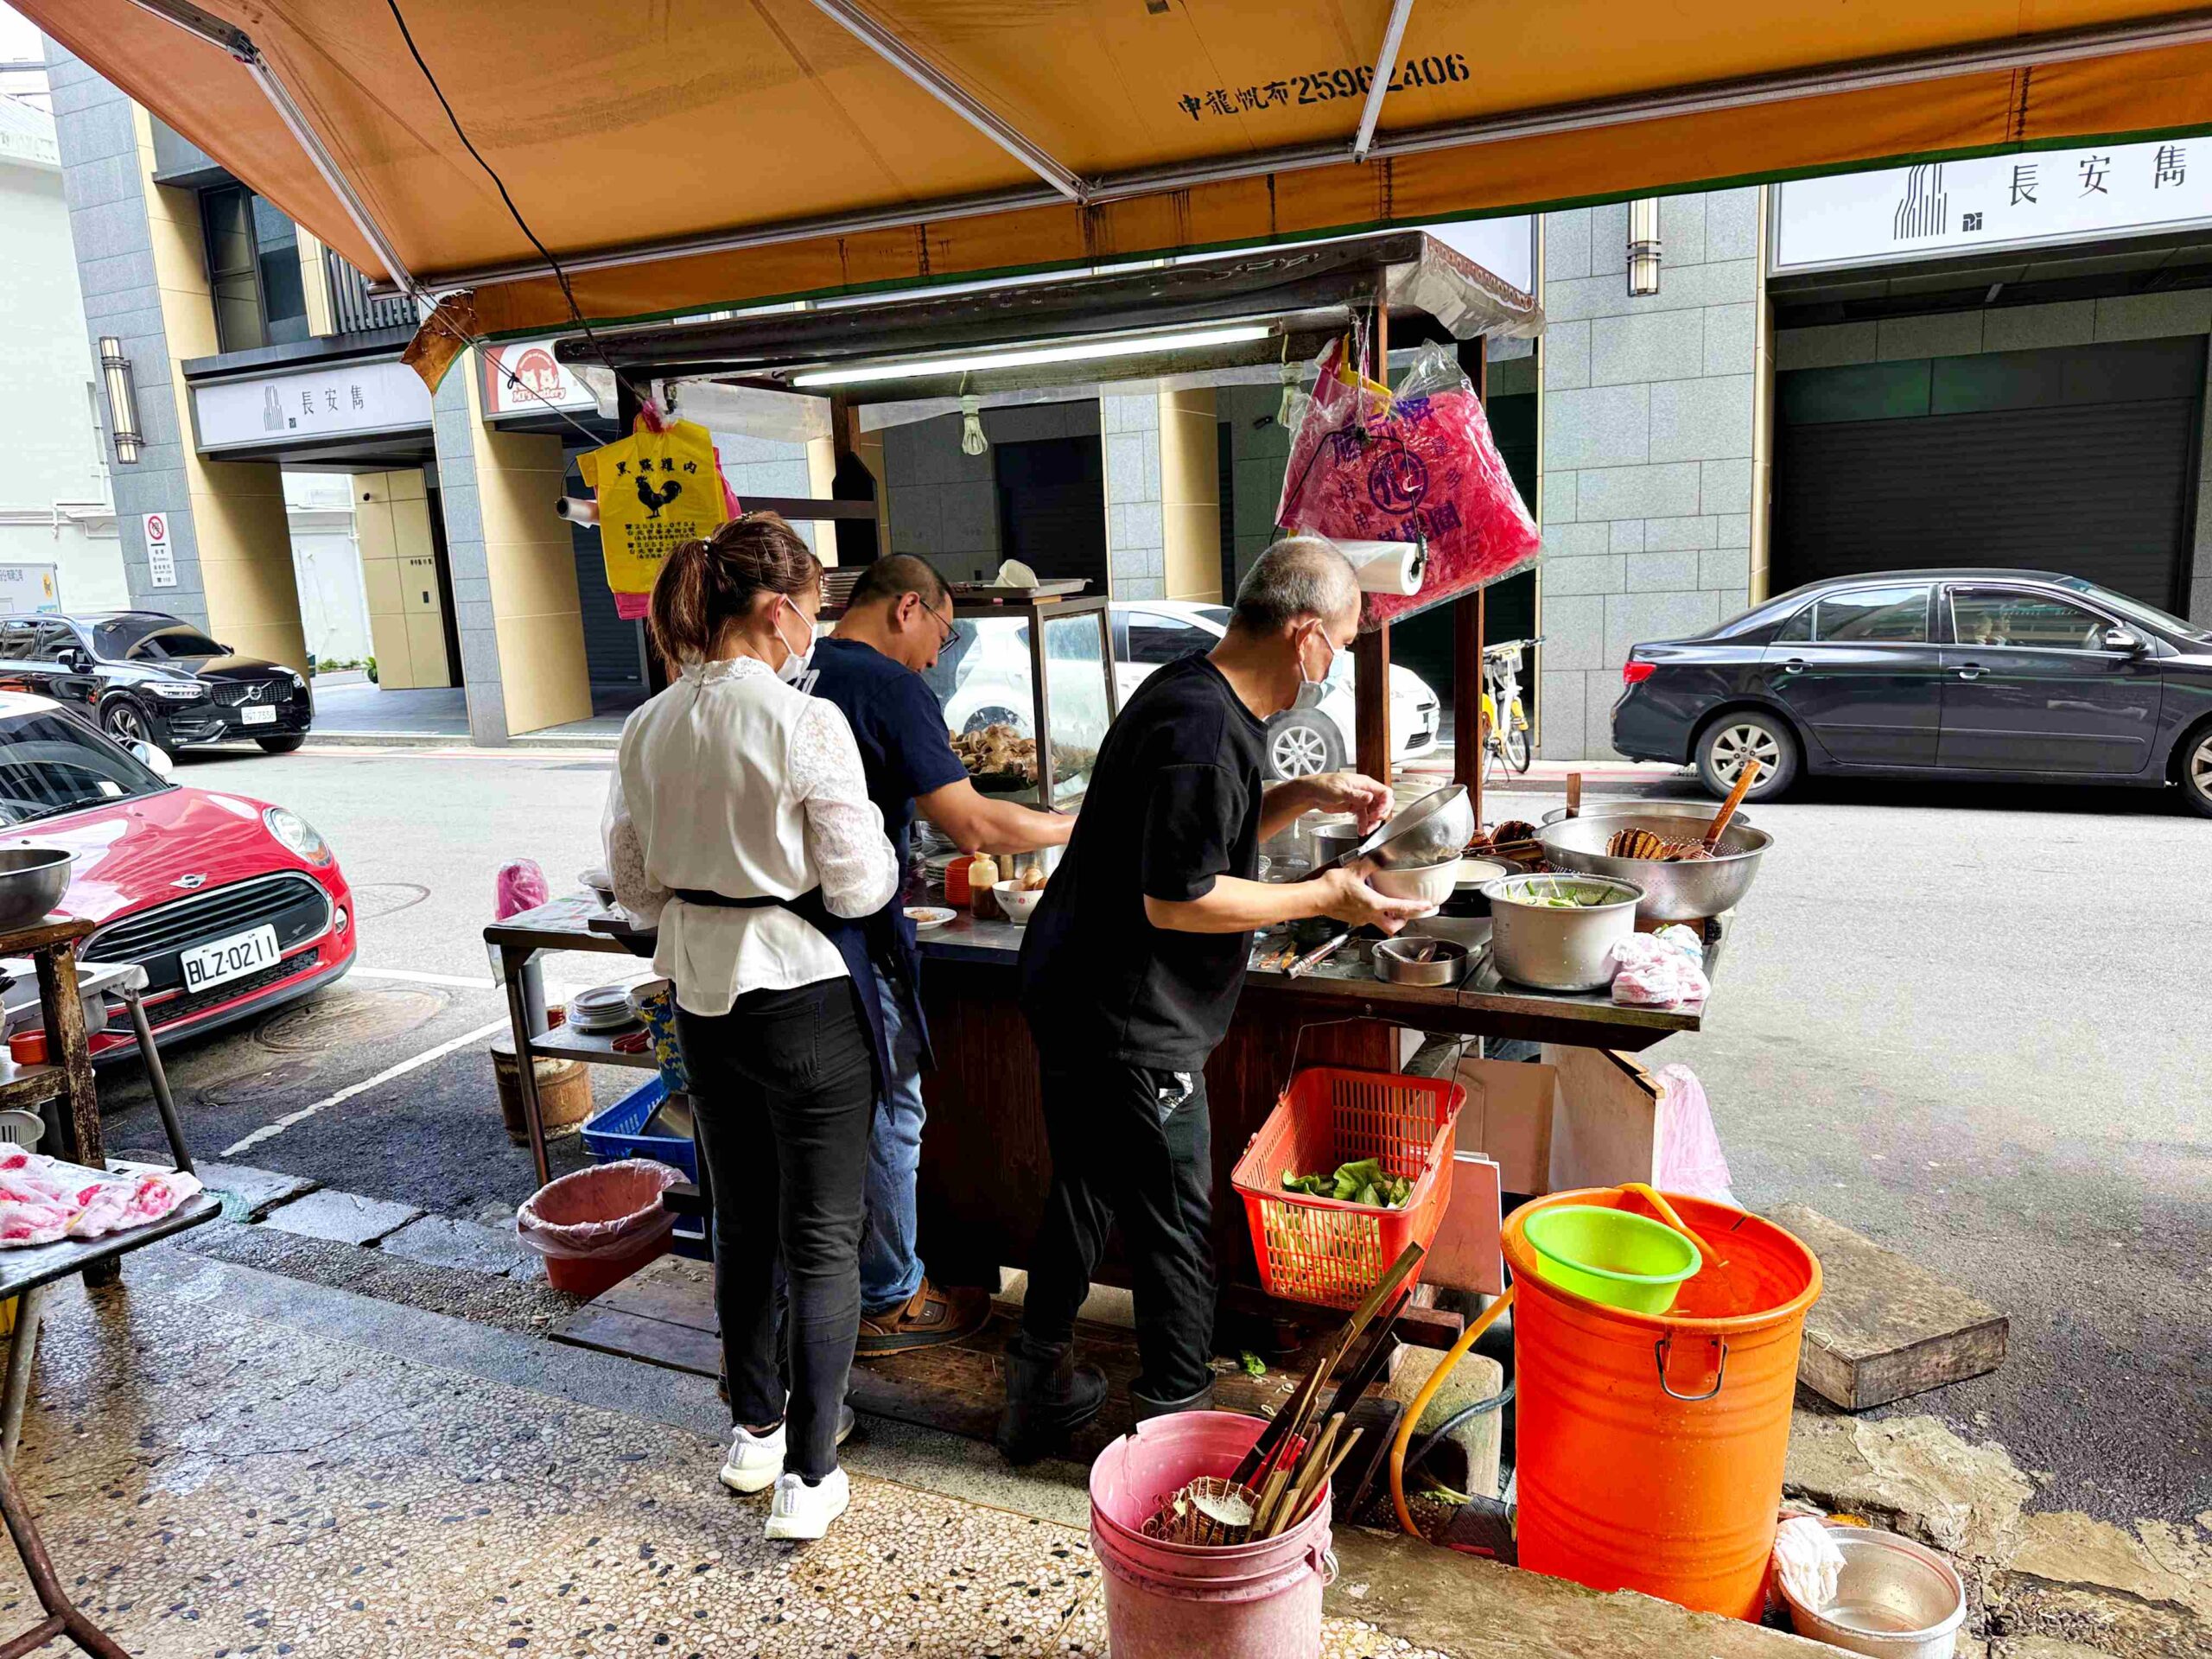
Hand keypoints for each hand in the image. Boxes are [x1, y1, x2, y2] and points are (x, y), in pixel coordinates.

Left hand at [1304, 770, 1393, 834]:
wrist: (1311, 793)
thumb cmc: (1323, 786)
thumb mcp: (1340, 791)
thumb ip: (1356, 795)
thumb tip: (1369, 797)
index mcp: (1364, 783)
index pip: (1384, 792)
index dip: (1385, 804)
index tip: (1377, 814)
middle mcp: (1364, 791)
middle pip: (1382, 803)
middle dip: (1380, 814)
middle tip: (1373, 821)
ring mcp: (1359, 799)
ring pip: (1373, 811)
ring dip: (1372, 822)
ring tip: (1366, 830)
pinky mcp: (1354, 807)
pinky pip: (1364, 816)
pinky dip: (1364, 823)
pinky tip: (1361, 830)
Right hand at [1314, 867, 1434, 934]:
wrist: (1315, 898)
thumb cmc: (1332, 888)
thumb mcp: (1355, 870)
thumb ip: (1370, 863)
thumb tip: (1380, 856)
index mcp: (1374, 904)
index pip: (1401, 908)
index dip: (1417, 907)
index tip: (1427, 906)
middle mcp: (1369, 915)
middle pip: (1393, 926)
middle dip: (1403, 921)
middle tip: (1407, 911)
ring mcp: (1361, 919)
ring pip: (1381, 925)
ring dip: (1389, 918)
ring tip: (1390, 907)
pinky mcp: (1353, 919)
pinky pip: (1368, 920)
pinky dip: (1374, 914)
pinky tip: (1370, 902)